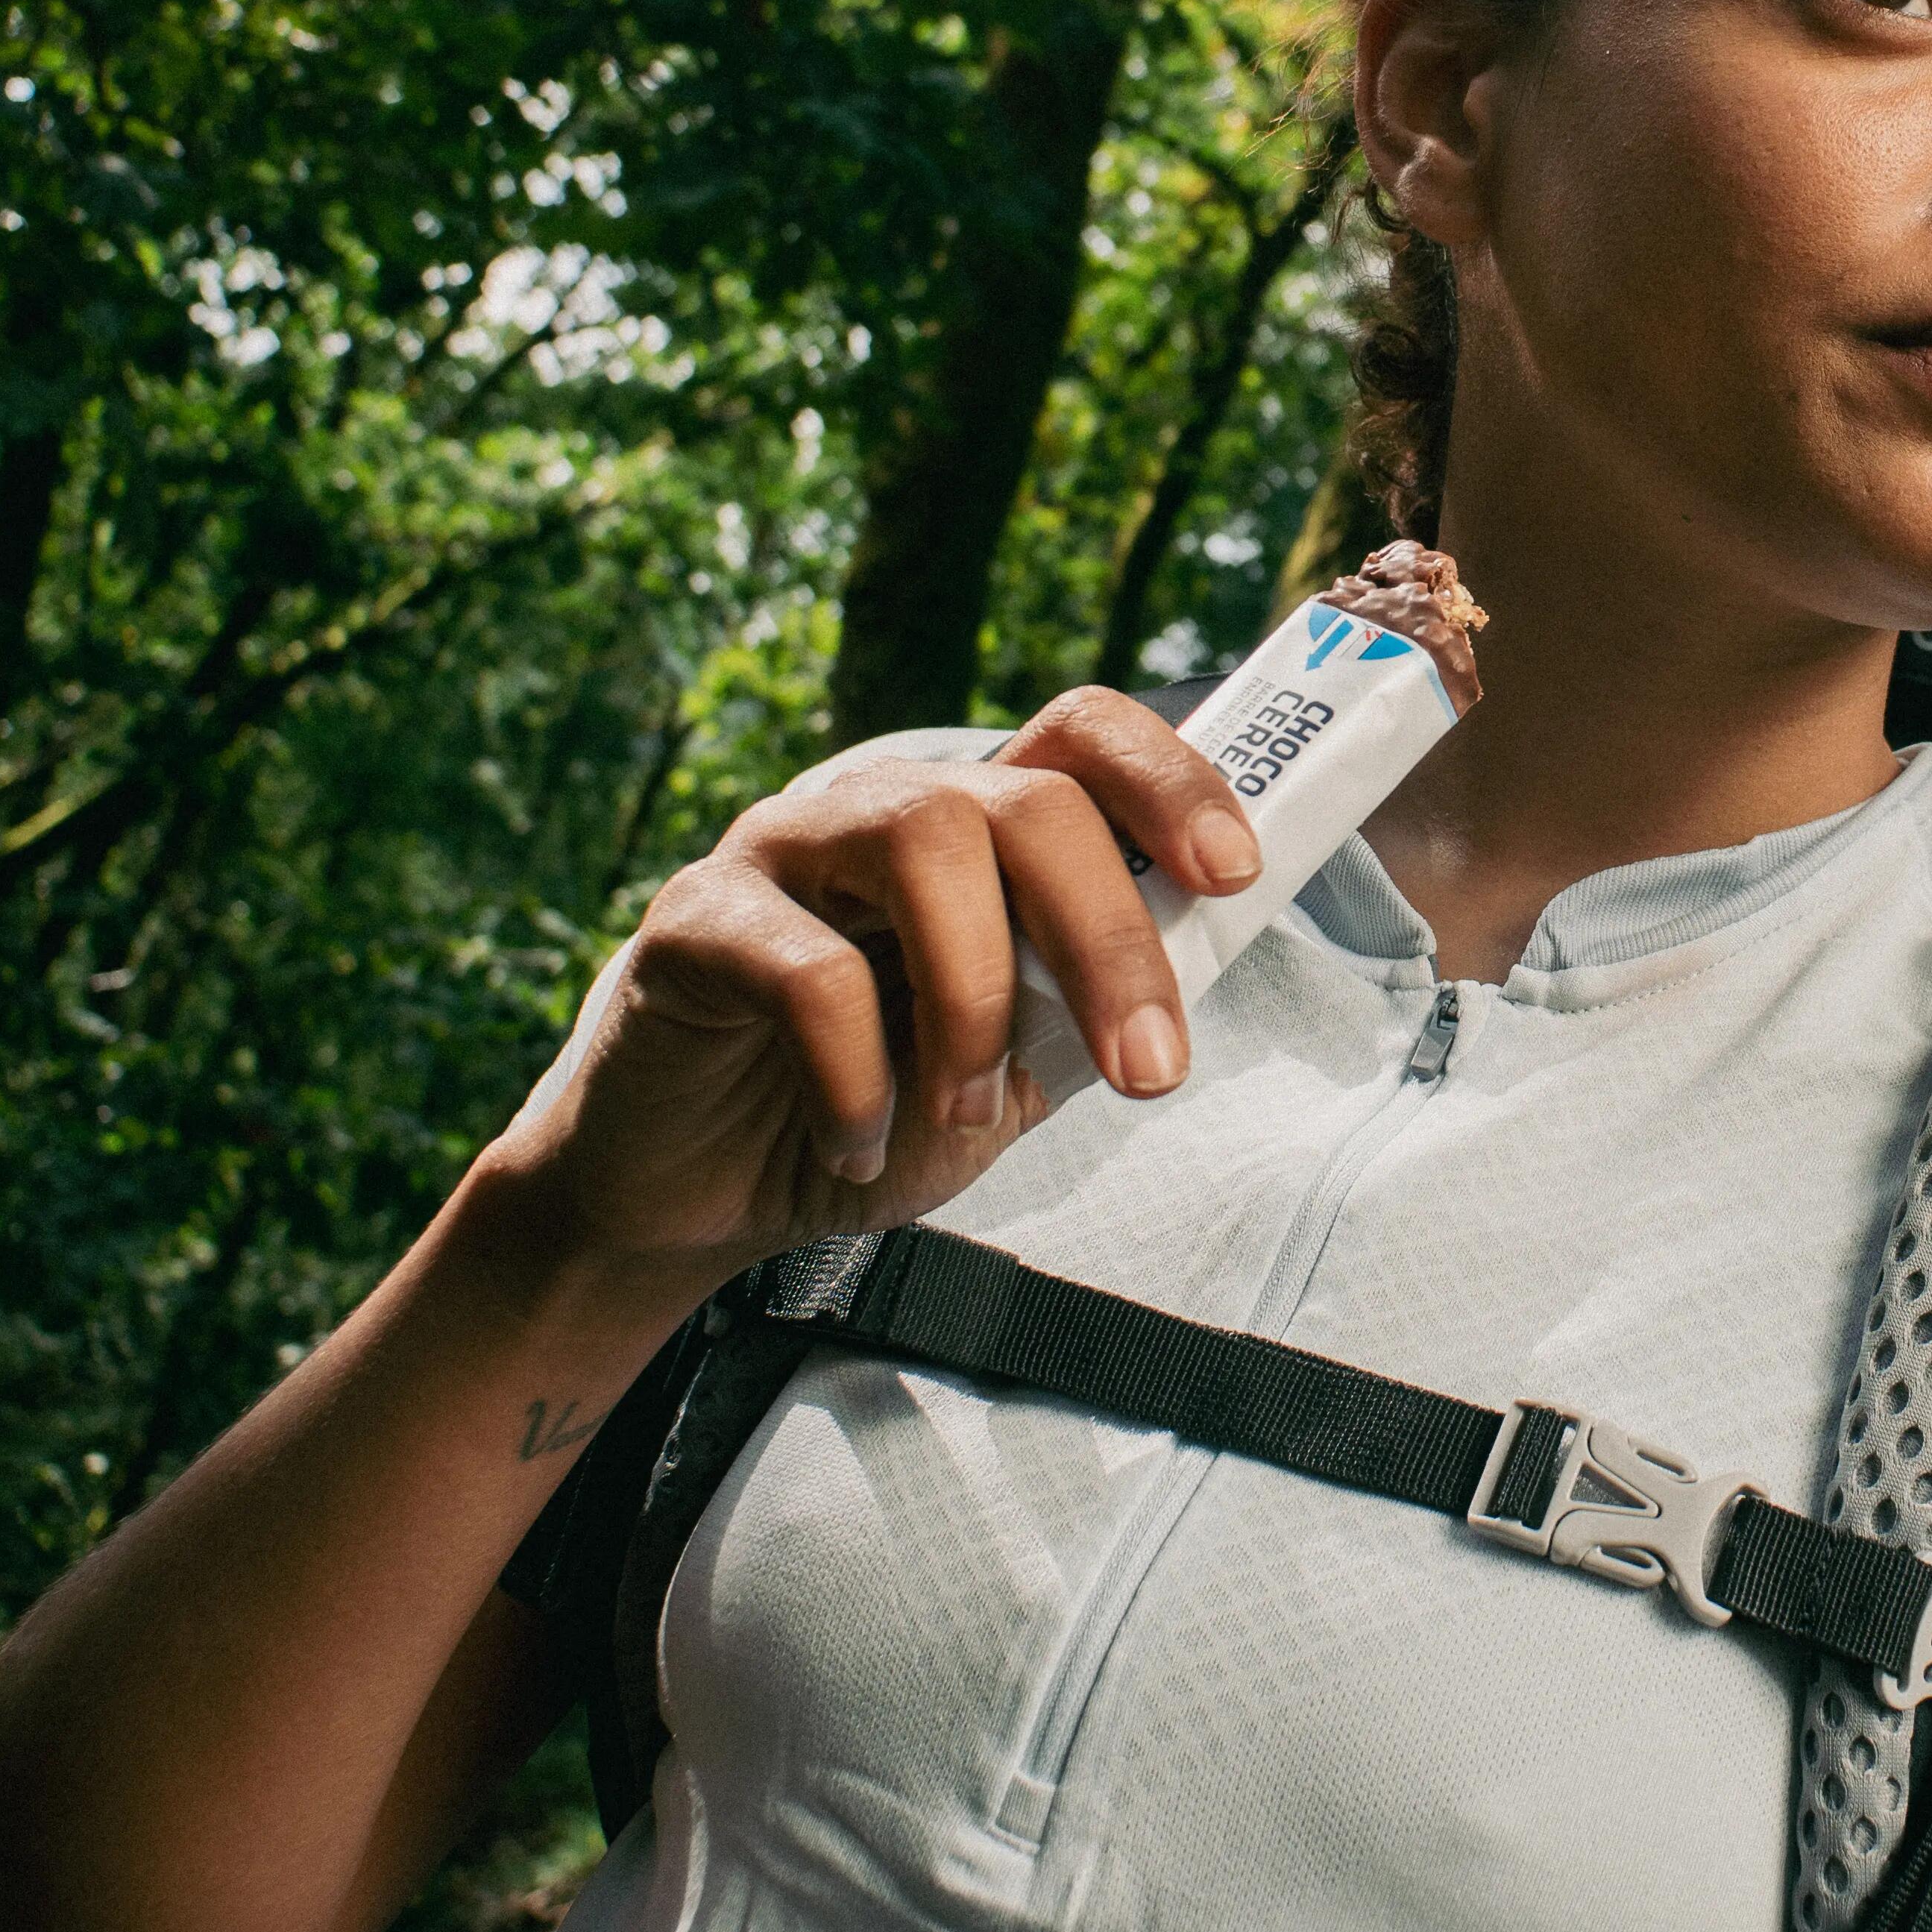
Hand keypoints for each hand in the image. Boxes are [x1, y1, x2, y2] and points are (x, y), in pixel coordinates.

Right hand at [490, 689, 1261, 1293]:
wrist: (702, 1198)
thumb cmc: (878, 1110)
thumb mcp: (1020, 1061)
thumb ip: (1092, 999)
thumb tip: (1209, 947)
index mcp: (974, 828)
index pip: (1082, 733)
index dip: (1170, 779)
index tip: (1236, 875)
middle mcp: (882, 808)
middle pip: (1027, 797)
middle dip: (1108, 935)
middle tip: (1149, 1072)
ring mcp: (783, 848)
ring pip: (923, 839)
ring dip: (978, 994)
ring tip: (970, 1109)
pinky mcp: (696, 920)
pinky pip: (805, 968)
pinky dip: (857, 1075)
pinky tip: (856, 1144)